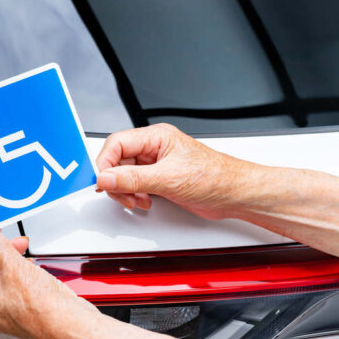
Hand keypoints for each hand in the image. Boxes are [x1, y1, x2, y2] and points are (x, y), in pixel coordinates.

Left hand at [0, 222, 98, 338]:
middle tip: (15, 239)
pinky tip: (34, 269)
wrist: (76, 331)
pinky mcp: (31, 316)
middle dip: (2, 252)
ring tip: (26, 252)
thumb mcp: (14, 269)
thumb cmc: (46, 313)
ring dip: (15, 262)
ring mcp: (13, 317)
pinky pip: (21, 289)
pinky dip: (25, 275)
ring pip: (7, 280)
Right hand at [95, 123, 251, 219]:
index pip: (117, 143)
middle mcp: (154, 148)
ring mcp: (156, 164)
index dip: (105, 163)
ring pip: (124, 174)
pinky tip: (144, 201)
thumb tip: (106, 178)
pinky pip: (135, 185)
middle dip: (116, 181)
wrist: (235, 195)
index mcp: (156, 136)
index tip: (103, 181)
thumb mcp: (168, 178)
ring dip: (125, 191)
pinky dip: (134, 196)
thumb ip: (133, 179)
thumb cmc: (215, 177)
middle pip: (117, 160)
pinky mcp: (159, 179)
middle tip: (123, 195)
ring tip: (137, 200)